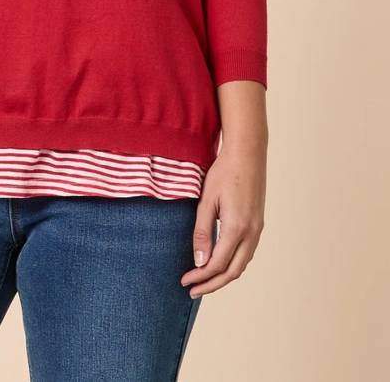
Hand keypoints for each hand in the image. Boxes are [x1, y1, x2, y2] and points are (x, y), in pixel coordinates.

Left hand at [180, 140, 266, 296]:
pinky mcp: (258, 224)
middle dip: (212, 284)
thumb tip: (198, 262)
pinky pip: (247, 253)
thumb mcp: (207, 200)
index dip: (200, 277)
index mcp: (237, 228)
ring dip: (223, 276)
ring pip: (242, 264)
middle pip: (232, 272)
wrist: (247, 154)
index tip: (184, 281)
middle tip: (192, 290)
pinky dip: (233, 264)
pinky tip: (220, 262)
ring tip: (204, 280)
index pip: (217, 264)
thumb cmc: (224, 173)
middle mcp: (251, 233)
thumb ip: (202, 232)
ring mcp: (258, 229)